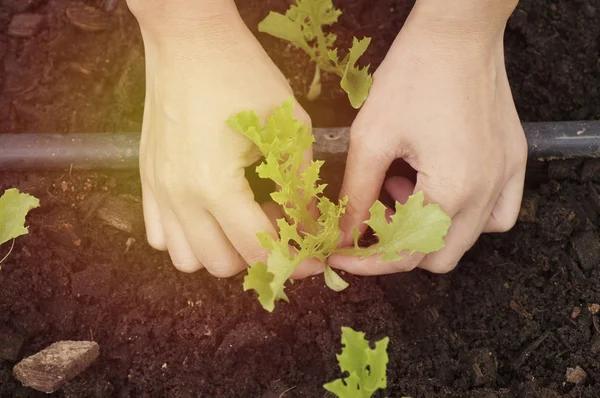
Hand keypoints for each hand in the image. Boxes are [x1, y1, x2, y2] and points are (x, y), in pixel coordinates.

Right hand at [132, 6, 319, 276]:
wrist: (189, 39)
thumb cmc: (243, 74)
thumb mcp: (288, 126)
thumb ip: (300, 183)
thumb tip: (310, 222)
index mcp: (216, 185)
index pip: (258, 249)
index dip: (294, 261)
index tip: (313, 259)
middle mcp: (180, 197)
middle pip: (220, 264)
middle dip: (258, 256)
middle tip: (277, 226)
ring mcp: (157, 190)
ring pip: (185, 258)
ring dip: (220, 252)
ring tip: (241, 221)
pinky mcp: (146, 178)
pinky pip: (159, 233)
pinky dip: (186, 237)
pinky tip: (208, 213)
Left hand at [328, 4, 526, 274]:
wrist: (457, 33)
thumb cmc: (413, 75)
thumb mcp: (371, 138)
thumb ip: (356, 195)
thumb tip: (343, 235)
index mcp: (451, 191)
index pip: (405, 253)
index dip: (368, 261)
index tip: (341, 254)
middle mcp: (486, 193)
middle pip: (438, 257)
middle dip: (397, 247)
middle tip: (373, 215)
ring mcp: (506, 178)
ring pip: (466, 238)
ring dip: (429, 229)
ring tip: (405, 186)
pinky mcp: (514, 161)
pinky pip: (498, 213)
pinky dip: (467, 216)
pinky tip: (442, 187)